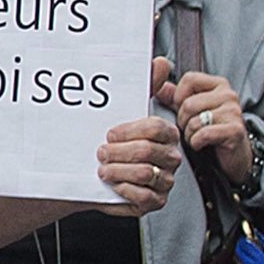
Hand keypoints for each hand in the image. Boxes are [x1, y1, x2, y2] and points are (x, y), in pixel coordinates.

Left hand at [94, 61, 183, 213]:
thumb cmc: (112, 141)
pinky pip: (144, 197)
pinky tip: (113, 183)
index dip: (129, 131)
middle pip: (148, 151)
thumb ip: (147, 86)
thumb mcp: (125, 111)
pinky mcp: (156, 201)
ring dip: (118, 170)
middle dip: (119, 152)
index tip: (109, 133)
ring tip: (103, 168)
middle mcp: (171, 158)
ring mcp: (165, 180)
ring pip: (145, 173)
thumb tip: (161, 62)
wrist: (92, 173)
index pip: (155, 128)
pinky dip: (124, 189)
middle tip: (101, 152)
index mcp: (167, 134)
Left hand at [161, 66, 255, 186]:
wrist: (233, 156)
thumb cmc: (211, 131)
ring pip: (194, 120)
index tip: (182, 109)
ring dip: (189, 133)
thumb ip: (175, 96)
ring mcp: (234, 112)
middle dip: (183, 120)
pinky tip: (202, 144)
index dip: (179, 96)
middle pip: (189, 103)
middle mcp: (229, 95)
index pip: (189, 79)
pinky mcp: (235, 131)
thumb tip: (159, 87)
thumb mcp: (192, 110)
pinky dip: (196, 142)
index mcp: (218, 84)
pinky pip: (203, 134)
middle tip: (190, 128)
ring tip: (196, 136)